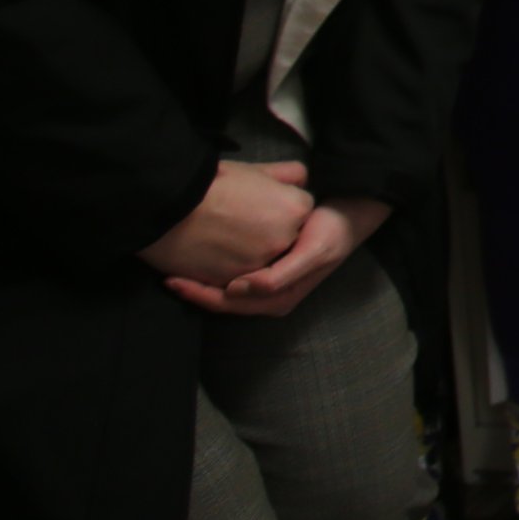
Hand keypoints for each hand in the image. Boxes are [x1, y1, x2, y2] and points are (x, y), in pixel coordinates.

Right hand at [143, 159, 311, 285]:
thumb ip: (288, 175)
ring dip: (247, 251)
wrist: (168, 204)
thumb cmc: (213, 183)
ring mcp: (258, 264)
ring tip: (222, 236)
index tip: (256, 201)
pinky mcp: (231, 282)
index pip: (298, 210)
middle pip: (283, 238)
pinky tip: (210, 253)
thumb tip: (301, 181)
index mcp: (295, 209)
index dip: (278, 205)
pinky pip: (236, 279)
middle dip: (266, 231)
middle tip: (239, 218)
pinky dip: (227, 269)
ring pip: (260, 261)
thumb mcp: (256, 169)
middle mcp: (283, 240)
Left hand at [173, 197, 388, 317]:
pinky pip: (233, 281)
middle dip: (194, 291)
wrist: (352, 216)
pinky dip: (214, 274)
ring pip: (225, 294)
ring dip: (201, 284)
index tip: (175, 279)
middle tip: (166, 275)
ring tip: (176, 270)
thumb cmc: (332, 231)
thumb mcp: (313, 251)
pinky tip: (201, 262)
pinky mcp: (267, 274)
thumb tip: (239, 290)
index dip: (200, 294)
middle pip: (223, 302)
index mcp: (279, 299)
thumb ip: (279, 276)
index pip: (229, 303)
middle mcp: (271, 299)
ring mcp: (268, 289)